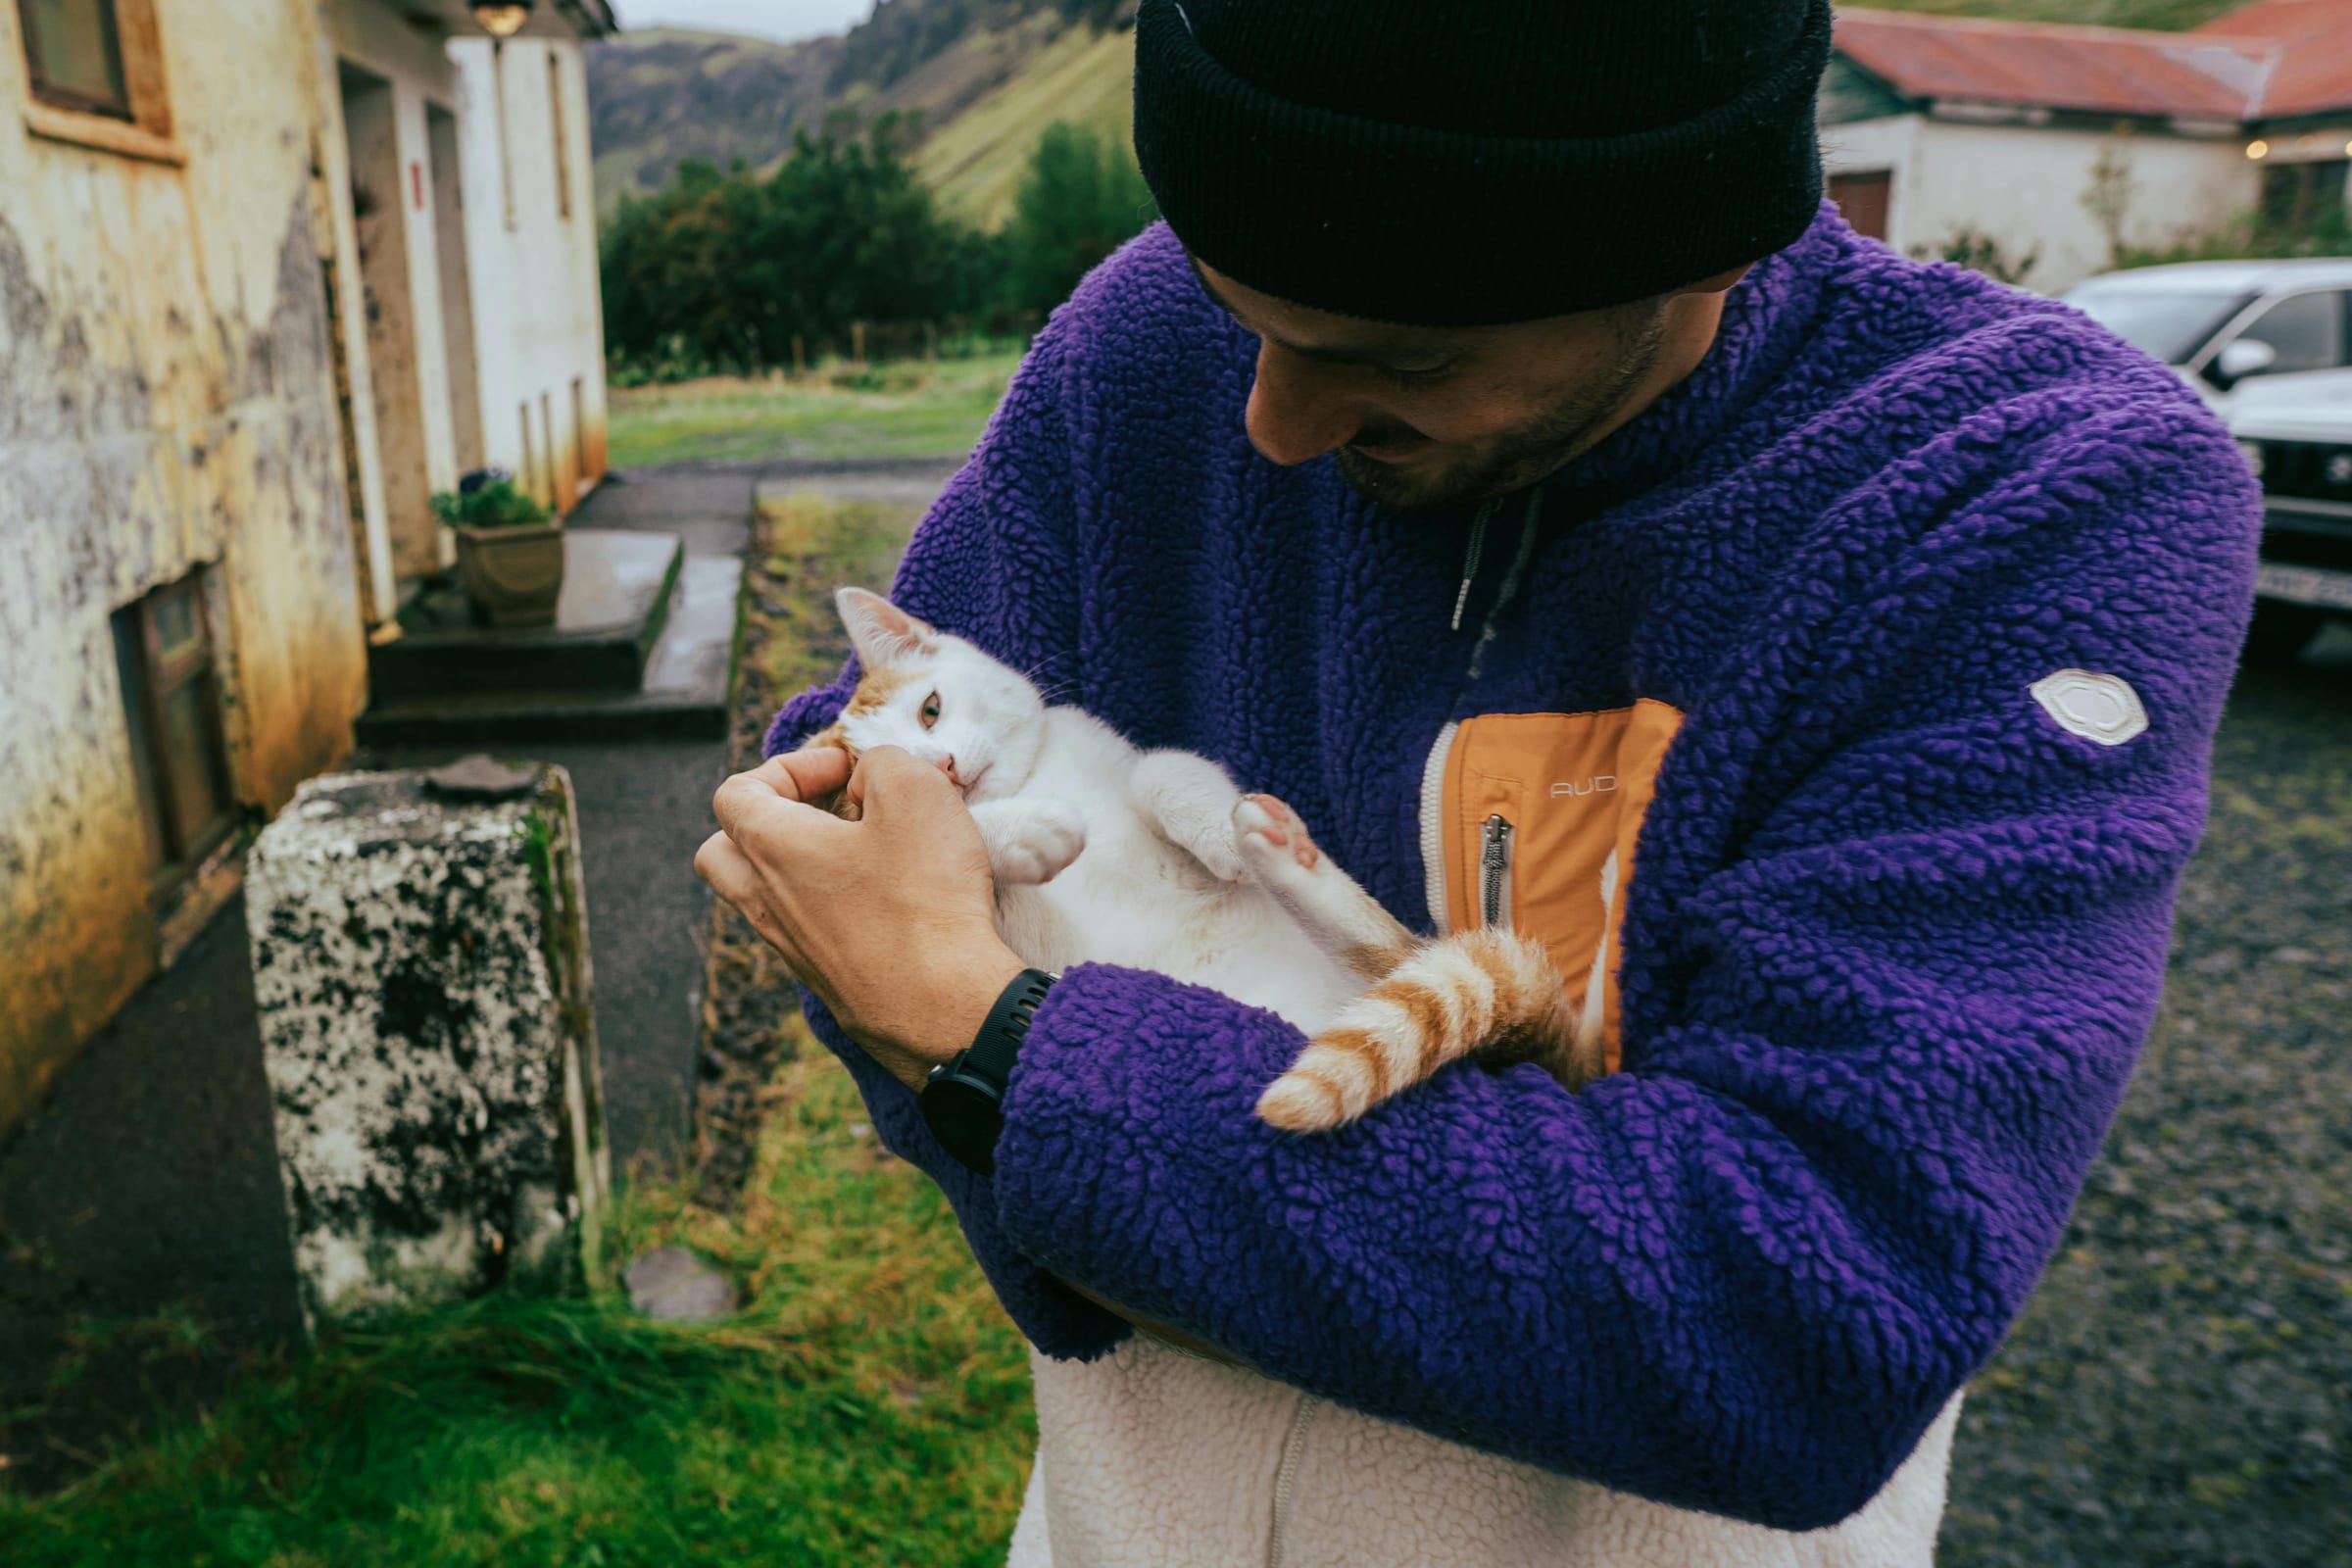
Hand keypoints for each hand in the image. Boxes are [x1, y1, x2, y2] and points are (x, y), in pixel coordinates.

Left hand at [695, 746, 1026, 1092]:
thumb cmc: (923, 896)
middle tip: (822, 814)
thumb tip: (868, 780)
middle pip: (722, 852)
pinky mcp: (825, 982)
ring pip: (761, 897)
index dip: (789, 767)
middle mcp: (763, 900)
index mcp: (769, 847)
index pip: (736, 791)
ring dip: (798, 868)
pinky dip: (828, 909)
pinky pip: (804, 934)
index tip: (844, 771)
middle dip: (762, 821)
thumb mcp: (916, 792)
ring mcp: (791, 949)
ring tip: (862, 856)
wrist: (940, 1007)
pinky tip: (885, 904)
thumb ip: (883, 762)